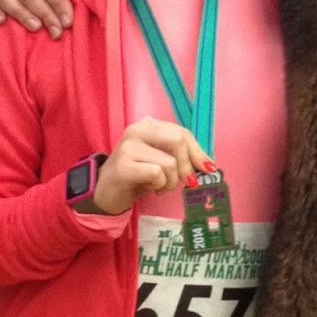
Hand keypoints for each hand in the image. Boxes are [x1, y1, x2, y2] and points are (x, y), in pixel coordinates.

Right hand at [93, 119, 213, 213]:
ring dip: (171, 181)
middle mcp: (138, 129)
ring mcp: (128, 146)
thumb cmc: (138, 175)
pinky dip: (159, 185)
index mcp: (150, 125)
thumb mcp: (162, 161)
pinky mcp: (123, 165)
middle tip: (185, 182)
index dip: (198, 151)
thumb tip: (210, 165)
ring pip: (169, 162)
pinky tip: (151, 188)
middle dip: (187, 165)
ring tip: (161, 187)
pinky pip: (156, 174)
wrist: (106, 191)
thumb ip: (183, 157)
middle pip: (178, 140)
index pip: (182, 132)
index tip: (208, 169)